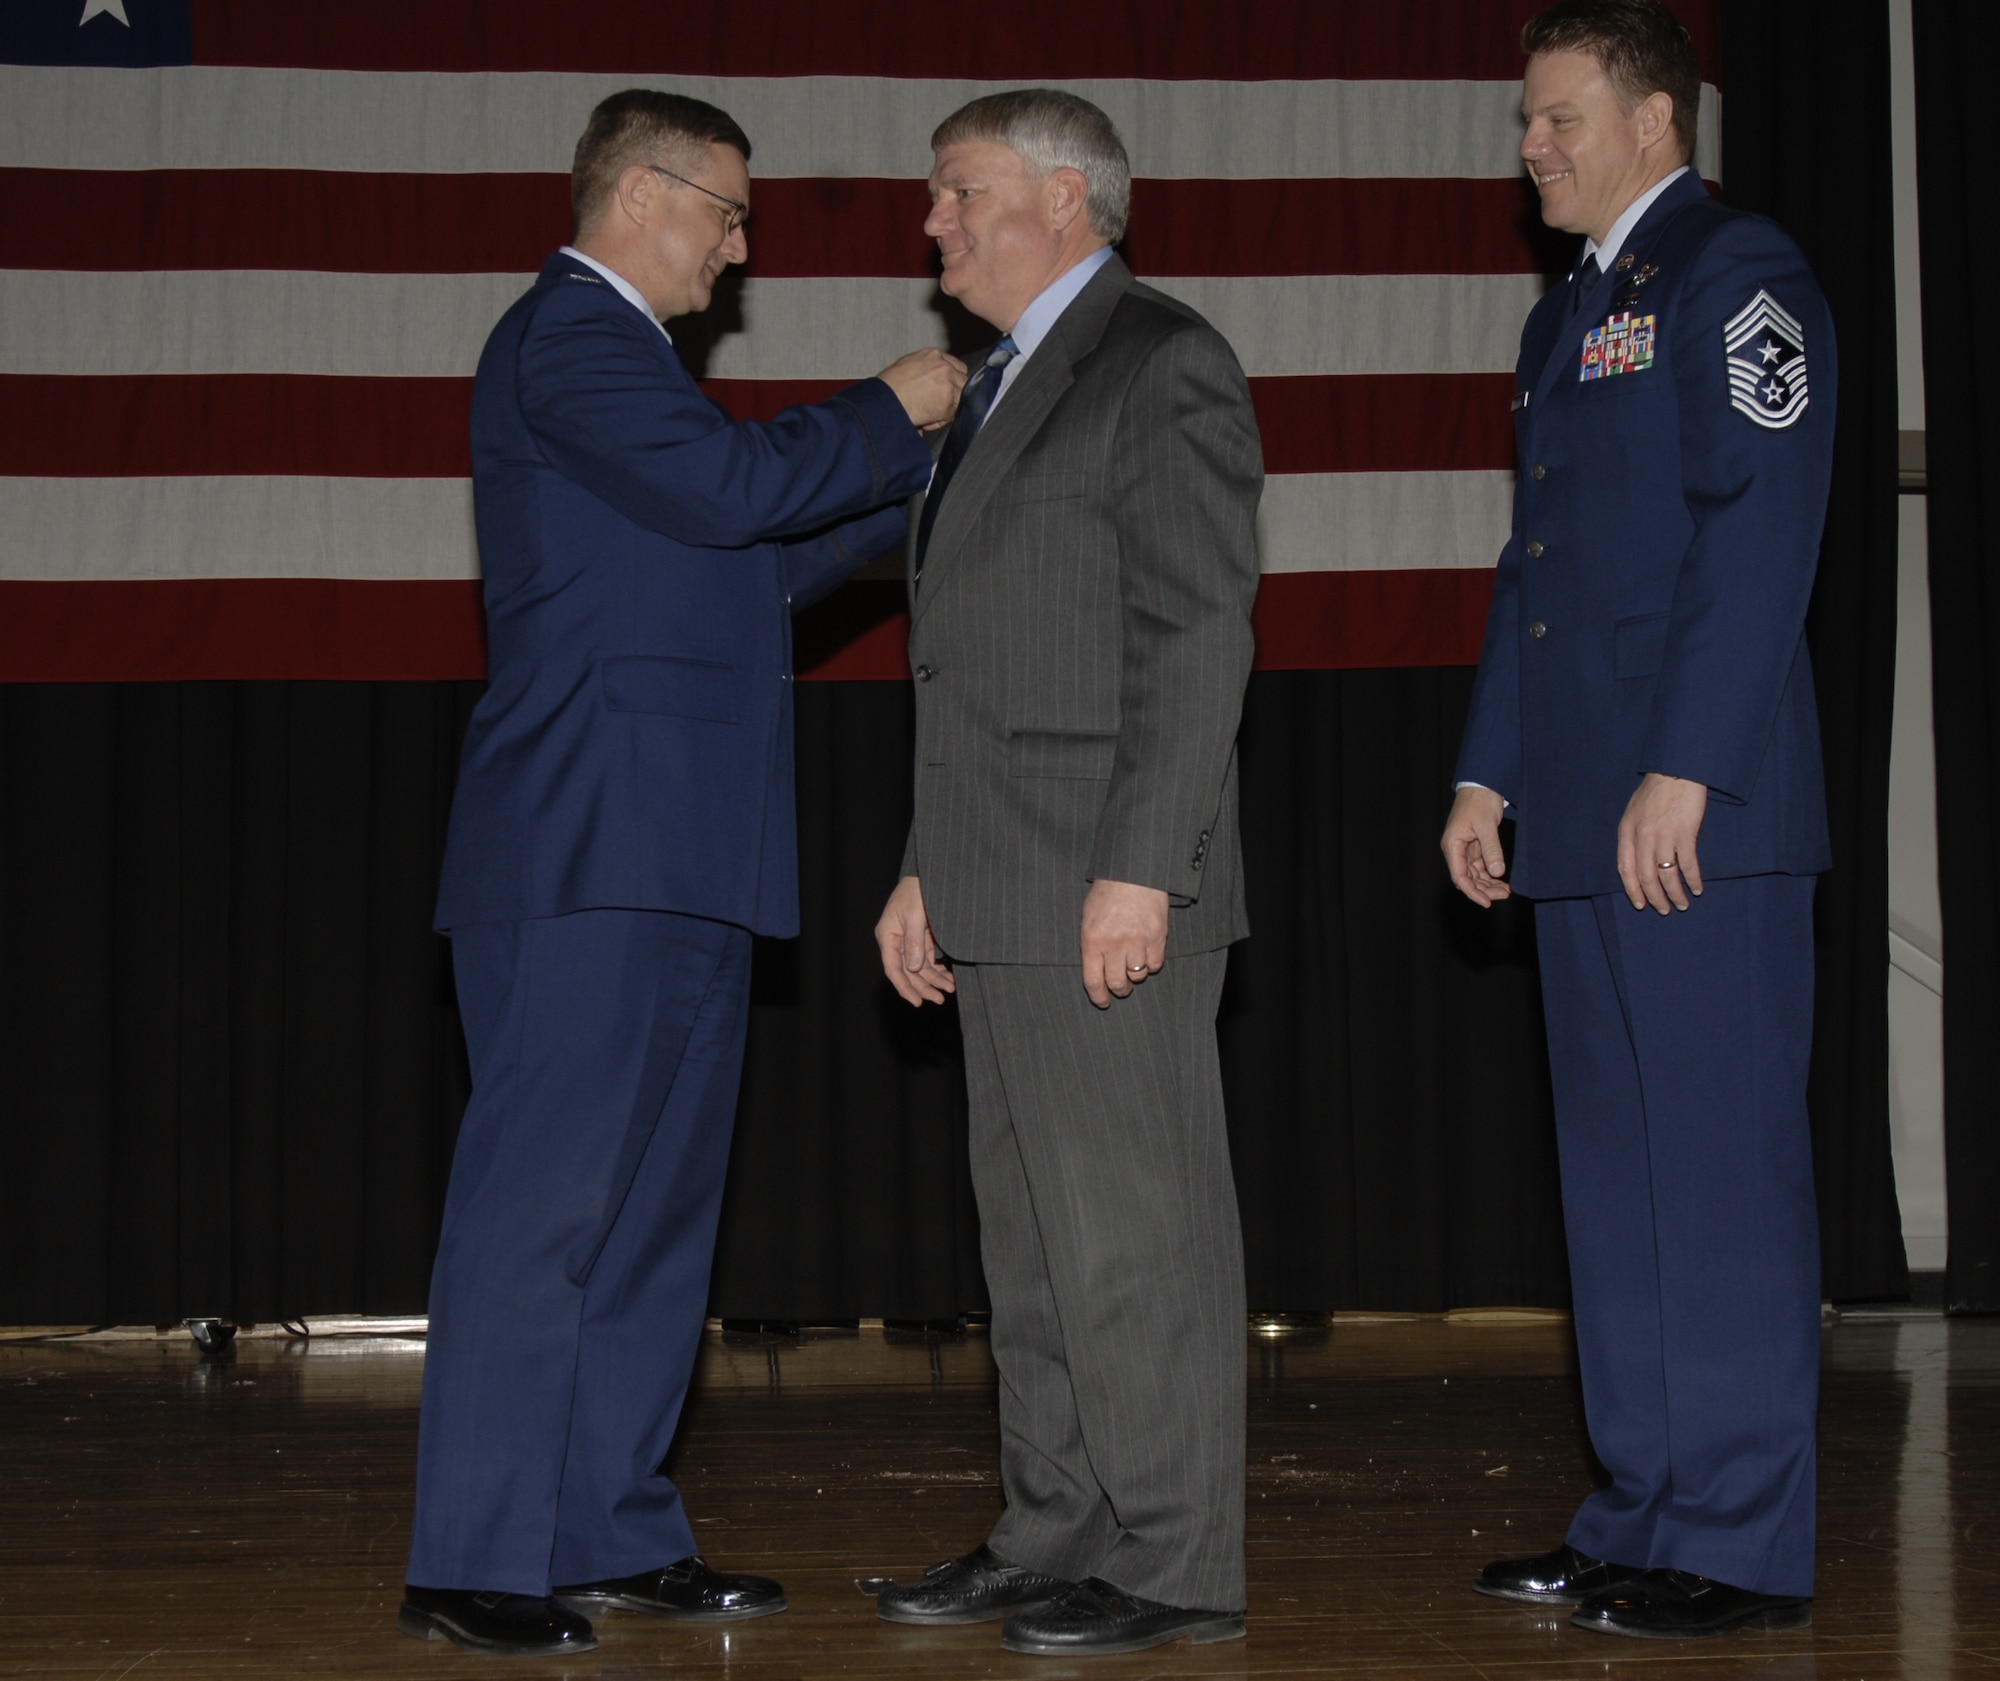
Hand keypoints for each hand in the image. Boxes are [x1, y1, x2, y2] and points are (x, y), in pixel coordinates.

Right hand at [876, 874, 954, 1004]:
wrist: (927, 874)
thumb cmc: (916, 890)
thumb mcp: (915, 915)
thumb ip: (914, 942)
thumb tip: (913, 968)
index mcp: (887, 936)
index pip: (893, 969)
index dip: (905, 987)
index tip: (918, 1001)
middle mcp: (896, 942)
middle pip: (907, 972)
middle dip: (924, 986)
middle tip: (940, 998)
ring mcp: (908, 941)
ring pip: (919, 968)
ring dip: (934, 979)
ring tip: (950, 988)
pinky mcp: (921, 939)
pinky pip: (927, 960)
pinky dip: (937, 969)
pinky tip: (948, 978)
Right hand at [878, 348, 966, 431]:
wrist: (885, 400)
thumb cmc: (888, 387)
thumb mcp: (907, 365)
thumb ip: (927, 368)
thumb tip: (932, 380)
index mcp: (934, 355)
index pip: (957, 366)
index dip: (952, 380)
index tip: (947, 388)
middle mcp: (944, 367)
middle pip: (963, 381)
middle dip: (955, 393)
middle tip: (939, 403)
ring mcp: (948, 384)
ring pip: (961, 399)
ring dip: (949, 408)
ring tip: (929, 412)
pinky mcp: (948, 403)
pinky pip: (952, 414)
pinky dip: (941, 420)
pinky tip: (927, 419)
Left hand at [1079, 879, 1168, 1008]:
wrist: (1134, 872)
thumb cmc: (1108, 892)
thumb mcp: (1088, 916)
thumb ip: (1092, 943)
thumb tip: (1097, 969)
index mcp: (1093, 940)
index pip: (1094, 980)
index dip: (1099, 996)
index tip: (1103, 1002)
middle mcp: (1114, 944)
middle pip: (1117, 983)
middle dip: (1119, 990)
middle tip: (1121, 988)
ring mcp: (1138, 941)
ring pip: (1138, 975)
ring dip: (1135, 975)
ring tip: (1134, 964)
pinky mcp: (1157, 937)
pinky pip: (1155, 964)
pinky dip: (1151, 964)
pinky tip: (1147, 955)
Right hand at [1441, 785, 1510, 906]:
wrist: (1481, 784)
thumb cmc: (1479, 801)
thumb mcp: (1487, 825)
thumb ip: (1491, 849)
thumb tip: (1497, 872)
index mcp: (1452, 845)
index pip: (1460, 877)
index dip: (1472, 892)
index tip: (1487, 902)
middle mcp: (1456, 850)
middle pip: (1467, 878)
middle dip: (1484, 889)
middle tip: (1504, 894)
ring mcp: (1465, 849)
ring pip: (1474, 874)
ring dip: (1488, 884)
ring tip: (1506, 890)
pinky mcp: (1474, 846)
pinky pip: (1480, 866)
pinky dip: (1490, 874)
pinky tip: (1501, 880)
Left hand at [1616, 772, 1707, 912]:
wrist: (1675, 771)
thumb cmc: (1655, 792)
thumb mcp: (1633, 813)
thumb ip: (1633, 836)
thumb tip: (1637, 863)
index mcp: (1627, 832)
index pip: (1625, 870)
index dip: (1633, 890)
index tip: (1641, 905)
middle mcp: (1642, 836)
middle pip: (1646, 877)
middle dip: (1656, 898)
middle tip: (1665, 909)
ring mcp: (1664, 835)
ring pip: (1667, 875)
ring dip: (1675, 894)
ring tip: (1682, 904)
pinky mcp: (1685, 832)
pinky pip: (1688, 864)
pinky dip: (1693, 880)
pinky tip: (1697, 888)